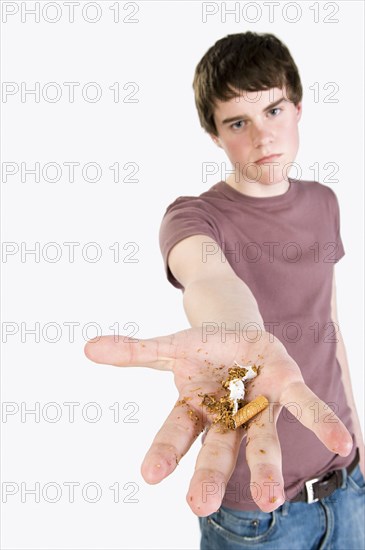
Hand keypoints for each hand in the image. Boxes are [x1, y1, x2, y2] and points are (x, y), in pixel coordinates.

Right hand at [84, 327, 352, 515]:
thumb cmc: (202, 349)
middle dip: (208, 475)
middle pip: (217, 447)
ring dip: (264, 468)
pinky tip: (341, 442)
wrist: (238, 330)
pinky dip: (320, 422)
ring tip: (269, 500)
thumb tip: (86, 347)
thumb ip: (133, 352)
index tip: (148, 475)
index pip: (175, 431)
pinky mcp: (285, 386)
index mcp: (195, 405)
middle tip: (197, 507)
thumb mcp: (168, 347)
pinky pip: (304, 403)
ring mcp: (257, 405)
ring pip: (260, 439)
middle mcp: (227, 414)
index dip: (163, 450)